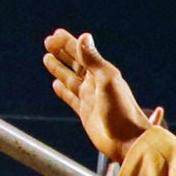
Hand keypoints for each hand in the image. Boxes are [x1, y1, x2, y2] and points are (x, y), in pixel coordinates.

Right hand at [43, 30, 161, 163]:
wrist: (128, 140)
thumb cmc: (122, 110)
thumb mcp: (107, 80)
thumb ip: (93, 60)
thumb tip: (83, 36)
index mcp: (102, 73)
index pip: (81, 53)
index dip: (68, 43)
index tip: (54, 34)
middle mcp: (95, 83)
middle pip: (74, 63)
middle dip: (62, 52)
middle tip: (47, 41)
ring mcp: (90, 98)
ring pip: (70, 79)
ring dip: (59, 69)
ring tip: (47, 58)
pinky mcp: (85, 113)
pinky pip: (70, 98)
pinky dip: (62, 90)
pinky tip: (56, 84)